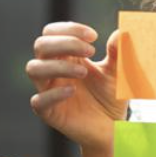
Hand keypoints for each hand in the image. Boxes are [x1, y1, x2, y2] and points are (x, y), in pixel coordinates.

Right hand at [26, 22, 127, 151]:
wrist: (113, 127)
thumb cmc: (111, 95)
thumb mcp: (118, 71)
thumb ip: (119, 52)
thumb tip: (121, 31)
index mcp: (66, 56)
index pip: (52, 32)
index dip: (69, 29)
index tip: (93, 36)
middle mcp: (53, 70)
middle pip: (41, 45)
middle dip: (65, 42)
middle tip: (91, 50)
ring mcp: (48, 91)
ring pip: (34, 69)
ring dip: (58, 65)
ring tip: (84, 71)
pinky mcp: (49, 113)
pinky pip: (38, 101)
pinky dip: (53, 94)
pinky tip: (73, 91)